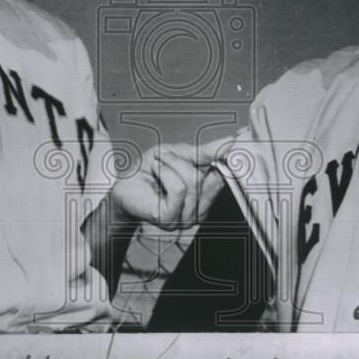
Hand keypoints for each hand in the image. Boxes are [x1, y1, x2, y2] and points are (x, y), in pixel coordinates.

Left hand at [109, 138, 229, 229]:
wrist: (123, 184)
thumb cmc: (149, 171)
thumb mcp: (180, 154)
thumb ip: (206, 152)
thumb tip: (230, 142)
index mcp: (206, 197)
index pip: (226, 177)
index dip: (229, 159)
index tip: (236, 140)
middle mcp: (199, 211)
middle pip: (211, 178)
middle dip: (185, 159)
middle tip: (166, 156)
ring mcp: (185, 219)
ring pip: (193, 182)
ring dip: (171, 164)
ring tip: (157, 166)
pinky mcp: (169, 219)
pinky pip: (178, 189)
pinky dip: (165, 173)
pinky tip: (156, 172)